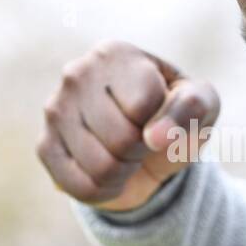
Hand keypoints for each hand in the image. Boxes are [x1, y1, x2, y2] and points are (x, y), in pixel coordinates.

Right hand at [35, 40, 220, 211]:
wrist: (148, 146)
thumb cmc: (176, 114)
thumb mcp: (200, 104)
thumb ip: (191, 108)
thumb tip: (156, 137)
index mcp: (116, 54)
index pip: (144, 103)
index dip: (164, 122)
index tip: (160, 115)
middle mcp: (76, 74)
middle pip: (122, 138)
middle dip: (142, 151)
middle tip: (142, 140)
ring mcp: (55, 110)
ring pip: (101, 166)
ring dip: (125, 172)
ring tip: (125, 154)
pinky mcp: (44, 146)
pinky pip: (80, 187)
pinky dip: (104, 191)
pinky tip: (108, 175)